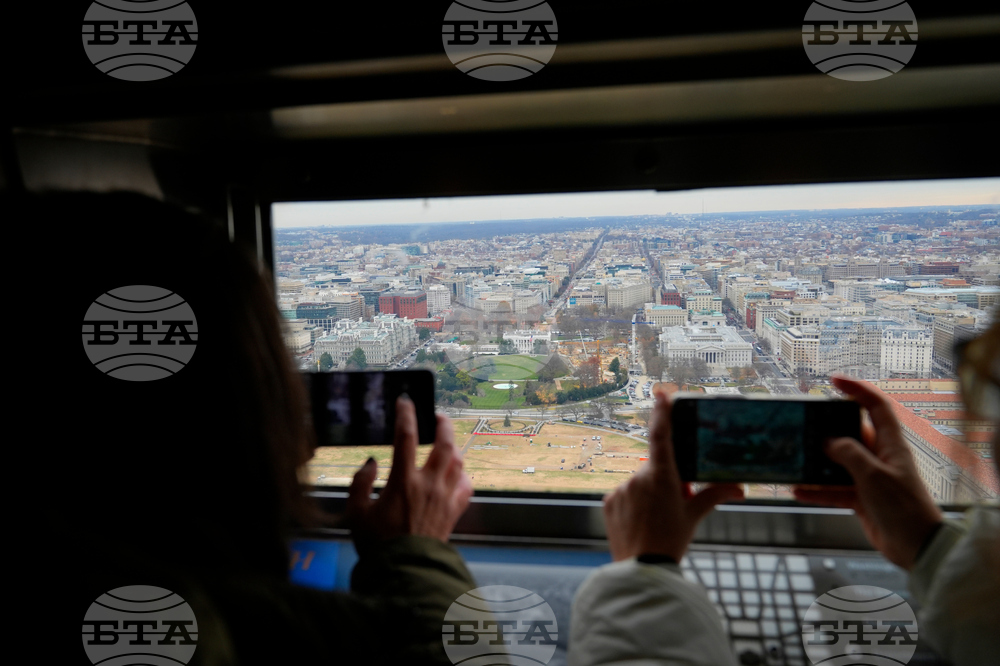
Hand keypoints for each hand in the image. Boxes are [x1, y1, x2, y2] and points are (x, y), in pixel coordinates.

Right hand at [347, 396, 472, 547]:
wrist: (404, 571)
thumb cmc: (377, 544)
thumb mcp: (356, 513)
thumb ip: (360, 483)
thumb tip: (371, 463)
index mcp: (403, 481)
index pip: (405, 436)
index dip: (405, 414)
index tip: (405, 400)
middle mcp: (429, 484)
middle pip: (445, 443)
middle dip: (443, 424)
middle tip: (437, 416)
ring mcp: (445, 498)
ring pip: (459, 462)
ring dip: (454, 447)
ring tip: (447, 441)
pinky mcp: (454, 513)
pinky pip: (467, 487)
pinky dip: (464, 476)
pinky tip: (457, 475)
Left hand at [603, 389, 743, 561]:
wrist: (642, 570)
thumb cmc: (671, 541)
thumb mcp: (694, 516)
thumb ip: (714, 495)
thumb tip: (740, 488)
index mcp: (661, 477)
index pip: (661, 437)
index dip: (662, 413)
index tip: (661, 395)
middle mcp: (638, 477)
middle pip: (655, 469)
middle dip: (665, 481)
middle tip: (673, 505)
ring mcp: (620, 489)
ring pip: (639, 483)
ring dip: (648, 494)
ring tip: (656, 520)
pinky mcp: (608, 501)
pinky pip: (624, 495)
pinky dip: (633, 503)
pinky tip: (640, 523)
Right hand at [794, 376, 941, 569]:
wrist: (917, 548)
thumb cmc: (904, 508)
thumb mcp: (874, 476)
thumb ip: (849, 454)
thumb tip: (828, 441)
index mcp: (891, 445)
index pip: (876, 407)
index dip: (857, 390)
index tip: (834, 382)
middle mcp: (879, 457)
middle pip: (850, 434)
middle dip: (826, 430)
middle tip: (803, 426)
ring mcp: (869, 478)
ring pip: (837, 463)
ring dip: (817, 463)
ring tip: (795, 459)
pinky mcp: (861, 499)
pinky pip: (834, 488)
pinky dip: (817, 489)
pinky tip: (798, 490)